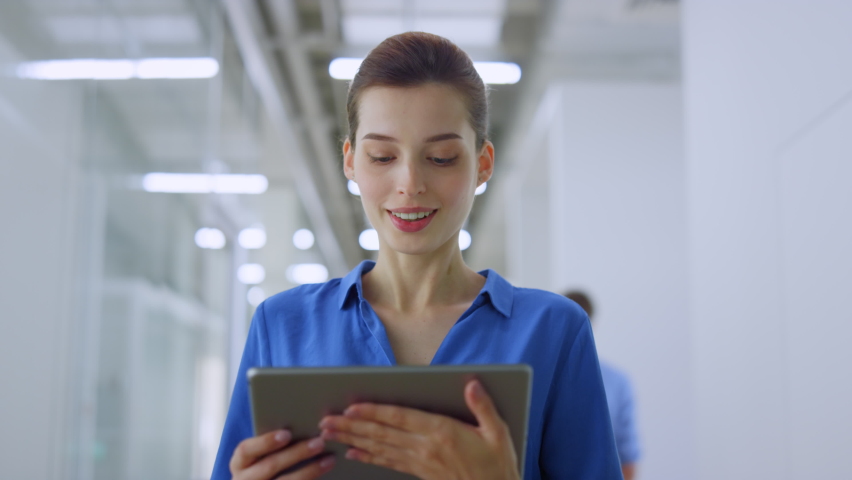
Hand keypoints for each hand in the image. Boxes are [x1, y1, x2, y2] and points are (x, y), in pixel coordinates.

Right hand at [229, 429, 334, 479]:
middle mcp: (245, 479)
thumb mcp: (259, 455)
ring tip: (329, 459)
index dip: (266, 441)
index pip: (246, 450)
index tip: (287, 434)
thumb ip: (272, 442)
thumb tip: (299, 421)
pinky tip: (325, 474)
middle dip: (296, 454)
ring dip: (310, 471)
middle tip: (319, 443)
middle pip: (270, 466)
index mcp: (240, 463)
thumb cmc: (262, 464)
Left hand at [318, 379, 520, 479]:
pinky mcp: (420, 472)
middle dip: (351, 426)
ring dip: (353, 439)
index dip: (374, 412)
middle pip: (382, 433)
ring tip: (330, 434)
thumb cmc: (498, 465)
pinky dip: (368, 457)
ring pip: (379, 448)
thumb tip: (472, 384)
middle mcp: (426, 447)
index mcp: (442, 432)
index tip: (352, 407)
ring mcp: (420, 462)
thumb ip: (483, 407)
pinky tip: (352, 453)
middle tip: (326, 421)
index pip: (400, 418)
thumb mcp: (498, 433)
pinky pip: (388, 463)